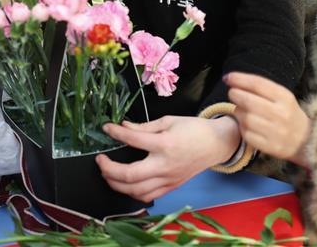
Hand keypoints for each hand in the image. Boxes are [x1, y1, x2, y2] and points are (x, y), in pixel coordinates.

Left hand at [96, 115, 239, 201]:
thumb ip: (144, 127)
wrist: (216, 144)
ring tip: (108, 174)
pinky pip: (147, 196)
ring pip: (136, 191)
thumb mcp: (169, 121)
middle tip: (100, 161)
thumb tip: (124, 127)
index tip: (107, 128)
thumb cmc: (194, 129)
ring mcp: (169, 179)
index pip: (134, 140)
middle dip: (109, 169)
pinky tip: (125, 184)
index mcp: (166, 144)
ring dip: (117, 184)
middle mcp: (165, 165)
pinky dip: (132, 192)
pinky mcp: (171, 186)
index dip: (116, 133)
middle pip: (130, 175)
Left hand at [225, 72, 310, 166]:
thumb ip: (261, 88)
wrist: (306, 140)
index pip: (257, 84)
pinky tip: (245, 124)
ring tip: (240, 110)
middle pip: (249, 101)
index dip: (239, 79)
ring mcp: (277, 132)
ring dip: (238, 112)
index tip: (228, 78)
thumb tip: (232, 79)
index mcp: (285, 97)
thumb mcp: (282, 96)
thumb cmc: (288, 113)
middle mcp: (282, 114)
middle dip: (235, 94)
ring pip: (245, 118)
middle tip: (232, 93)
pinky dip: (242, 128)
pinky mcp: (271, 147)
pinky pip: (247, 135)